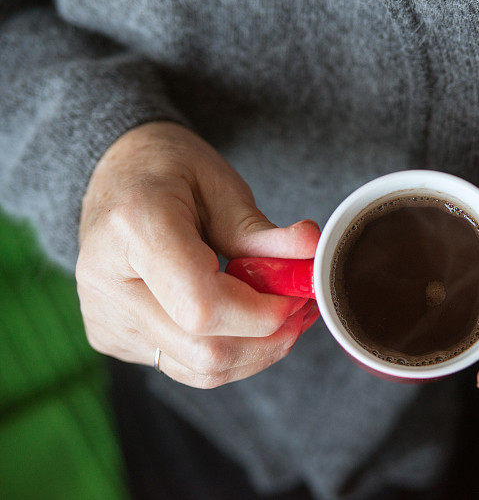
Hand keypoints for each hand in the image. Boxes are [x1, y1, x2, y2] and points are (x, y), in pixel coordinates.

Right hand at [77, 122, 320, 387]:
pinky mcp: (111, 337)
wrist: (116, 174)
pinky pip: (184, 366)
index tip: (297, 296)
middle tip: (301, 307)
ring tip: (282, 313)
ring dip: (255, 352)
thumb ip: (263, 231)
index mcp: (133, 229)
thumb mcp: (221, 183)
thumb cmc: (169, 170)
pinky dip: (229, 353)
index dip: (262, 314)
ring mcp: (104, 317)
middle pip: (203, 349)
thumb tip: (313, 251)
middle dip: (268, 338)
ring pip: (198, 369)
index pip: (203, 306)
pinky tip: (248, 323)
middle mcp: (106, 282)